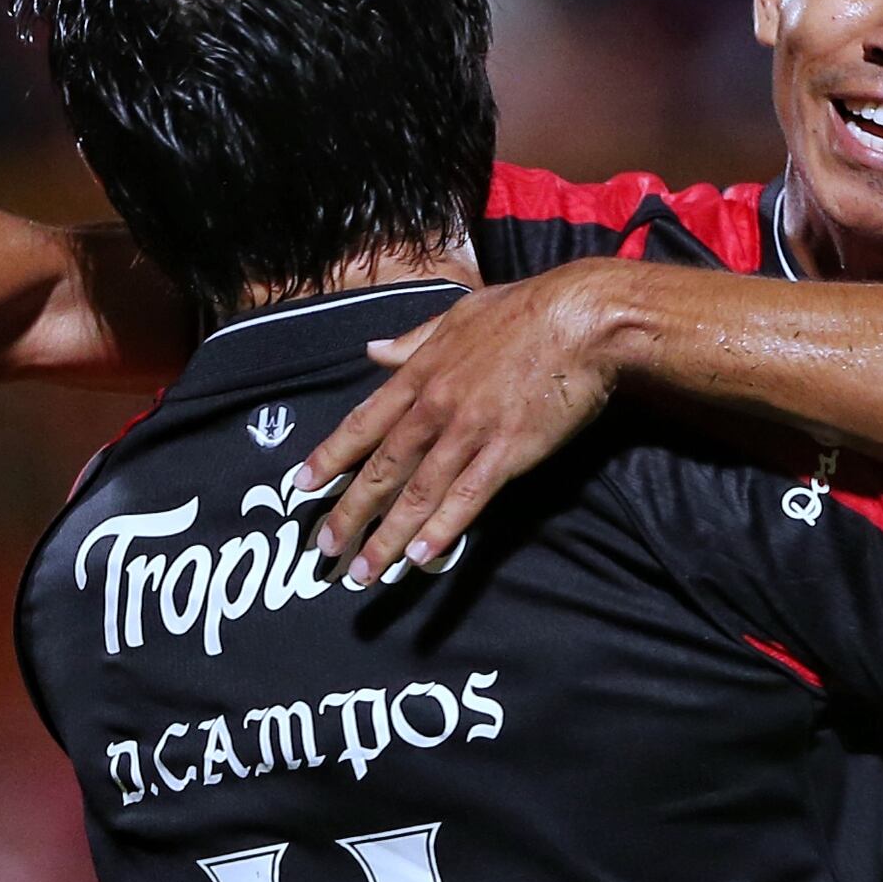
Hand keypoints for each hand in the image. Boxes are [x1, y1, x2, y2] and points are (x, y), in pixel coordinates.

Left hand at [303, 266, 633, 586]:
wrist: (581, 319)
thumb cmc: (526, 310)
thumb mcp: (458, 315)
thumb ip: (413, 340)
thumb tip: (372, 351)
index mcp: (421, 372)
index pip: (363, 422)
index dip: (330, 457)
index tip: (301, 486)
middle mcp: (436, 406)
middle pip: (382, 467)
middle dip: (349, 512)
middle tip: (324, 547)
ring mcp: (470, 431)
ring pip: (417, 492)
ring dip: (388, 537)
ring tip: (364, 571)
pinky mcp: (507, 452)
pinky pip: (467, 498)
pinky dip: (441, 530)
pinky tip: (420, 558)